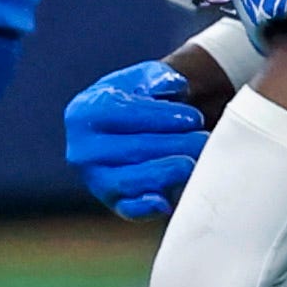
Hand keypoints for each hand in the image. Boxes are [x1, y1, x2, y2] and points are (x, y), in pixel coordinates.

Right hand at [65, 61, 208, 218]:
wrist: (141, 127)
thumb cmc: (145, 98)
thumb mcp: (149, 78)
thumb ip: (159, 77)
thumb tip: (173, 84)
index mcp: (85, 113)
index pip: (121, 114)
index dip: (160, 117)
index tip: (193, 119)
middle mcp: (83, 149)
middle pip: (131, 149)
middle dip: (173, 144)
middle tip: (204, 140)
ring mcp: (96, 179)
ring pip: (130, 180)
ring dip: (166, 173)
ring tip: (194, 163)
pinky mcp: (114, 202)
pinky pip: (128, 209)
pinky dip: (145, 208)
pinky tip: (166, 202)